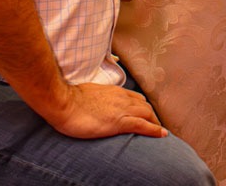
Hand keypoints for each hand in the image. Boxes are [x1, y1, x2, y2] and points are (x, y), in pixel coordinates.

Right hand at [46, 82, 166, 138]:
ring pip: (147, 114)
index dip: (143, 108)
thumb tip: (96, 102)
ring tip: (159, 131)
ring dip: (155, 123)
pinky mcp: (119, 121)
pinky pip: (143, 125)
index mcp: (114, 91)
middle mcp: (122, 98)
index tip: (146, 115)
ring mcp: (122, 109)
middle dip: (152, 116)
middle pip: (145, 106)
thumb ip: (98, 97)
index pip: (136, 98)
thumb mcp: (89, 93)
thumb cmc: (70, 99)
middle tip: (155, 126)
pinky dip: (154, 130)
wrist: (63, 102)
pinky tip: (162, 134)